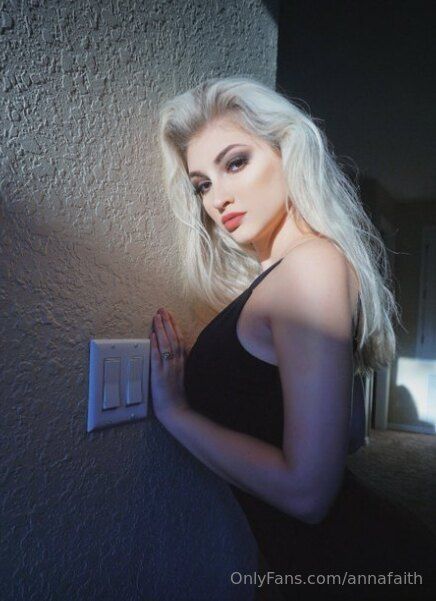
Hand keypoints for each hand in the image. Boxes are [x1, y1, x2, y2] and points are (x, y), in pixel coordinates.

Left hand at [150, 307, 189, 421]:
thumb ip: (180, 362)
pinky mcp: (160, 375)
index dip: (174, 326)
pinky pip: (158, 358)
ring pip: (166, 344)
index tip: (170, 315)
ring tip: (157, 317)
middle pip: (173, 338)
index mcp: (182, 362)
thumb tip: (178, 350)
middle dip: (168, 322)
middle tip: (162, 310)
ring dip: (161, 329)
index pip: (180, 339)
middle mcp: (177, 363)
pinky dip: (155, 346)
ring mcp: (168, 368)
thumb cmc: (177, 395)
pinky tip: (152, 336)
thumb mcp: (182, 375)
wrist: (176, 410)